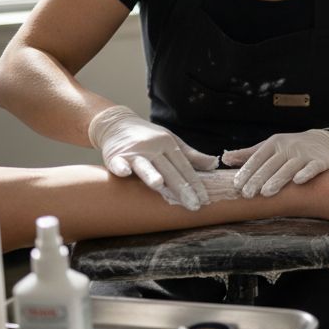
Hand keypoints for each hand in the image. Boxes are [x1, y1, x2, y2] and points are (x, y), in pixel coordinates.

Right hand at [87, 105, 217, 209]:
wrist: (116, 123)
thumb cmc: (148, 137)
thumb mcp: (171, 141)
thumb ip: (191, 156)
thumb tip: (214, 164)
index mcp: (168, 144)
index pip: (185, 166)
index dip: (195, 183)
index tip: (205, 199)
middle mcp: (152, 147)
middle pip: (169, 170)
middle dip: (182, 188)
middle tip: (193, 205)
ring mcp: (133, 152)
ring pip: (145, 165)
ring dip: (151, 174)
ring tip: (159, 185)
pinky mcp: (114, 155)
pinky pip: (117, 162)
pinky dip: (120, 166)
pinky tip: (124, 172)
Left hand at [220, 129, 328, 197]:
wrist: (324, 142)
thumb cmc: (291, 148)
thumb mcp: (270, 148)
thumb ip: (248, 155)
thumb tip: (224, 158)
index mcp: (273, 144)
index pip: (257, 158)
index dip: (247, 171)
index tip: (237, 185)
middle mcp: (288, 147)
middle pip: (271, 165)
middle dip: (258, 179)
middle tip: (247, 194)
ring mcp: (304, 154)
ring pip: (289, 167)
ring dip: (278, 179)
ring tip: (266, 193)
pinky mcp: (320, 161)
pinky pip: (313, 167)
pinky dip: (306, 173)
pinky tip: (298, 181)